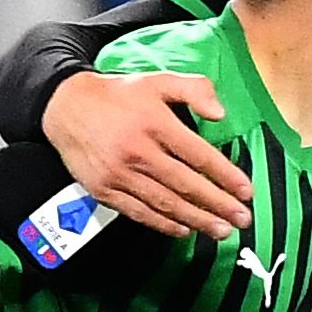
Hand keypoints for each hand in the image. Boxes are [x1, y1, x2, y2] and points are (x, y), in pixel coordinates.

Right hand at [44, 70, 251, 239]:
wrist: (65, 106)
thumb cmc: (117, 96)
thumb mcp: (157, 80)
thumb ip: (194, 88)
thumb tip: (220, 113)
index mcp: (154, 123)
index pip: (199, 155)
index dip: (225, 176)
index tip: (245, 192)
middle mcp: (138, 151)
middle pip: (185, 184)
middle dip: (218, 205)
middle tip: (241, 218)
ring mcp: (119, 174)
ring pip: (165, 203)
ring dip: (197, 220)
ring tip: (220, 230)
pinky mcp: (104, 190)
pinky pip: (139, 212)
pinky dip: (164, 224)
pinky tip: (184, 229)